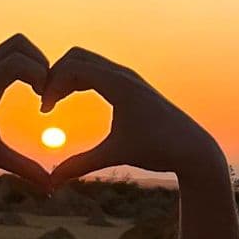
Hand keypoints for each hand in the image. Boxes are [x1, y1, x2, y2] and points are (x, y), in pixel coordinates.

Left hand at [0, 35, 50, 188]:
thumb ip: (22, 167)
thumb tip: (50, 186)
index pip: (18, 62)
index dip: (40, 75)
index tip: (43, 99)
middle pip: (19, 43)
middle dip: (40, 61)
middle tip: (46, 88)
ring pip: (12, 45)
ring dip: (30, 61)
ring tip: (38, 89)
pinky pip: (3, 55)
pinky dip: (20, 64)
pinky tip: (24, 89)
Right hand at [39, 47, 222, 186]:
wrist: (193, 148)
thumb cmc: (158, 150)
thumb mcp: (115, 155)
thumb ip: (81, 165)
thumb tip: (50, 181)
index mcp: (119, 84)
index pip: (73, 67)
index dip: (51, 85)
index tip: (44, 111)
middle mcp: (124, 74)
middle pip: (77, 57)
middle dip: (55, 74)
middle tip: (45, 103)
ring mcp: (129, 77)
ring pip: (87, 62)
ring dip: (67, 76)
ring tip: (53, 103)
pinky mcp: (131, 85)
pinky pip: (98, 71)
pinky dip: (80, 80)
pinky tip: (72, 100)